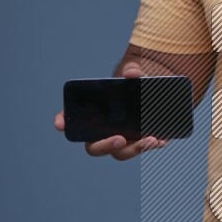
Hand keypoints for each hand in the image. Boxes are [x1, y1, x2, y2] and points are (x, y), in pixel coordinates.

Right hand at [54, 61, 169, 159]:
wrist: (157, 88)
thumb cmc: (135, 80)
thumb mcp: (134, 71)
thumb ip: (132, 70)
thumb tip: (132, 73)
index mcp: (93, 112)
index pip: (71, 118)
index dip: (63, 120)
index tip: (61, 124)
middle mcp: (103, 131)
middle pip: (96, 146)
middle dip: (106, 145)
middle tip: (120, 139)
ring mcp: (121, 138)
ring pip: (122, 151)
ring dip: (135, 148)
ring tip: (150, 139)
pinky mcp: (139, 141)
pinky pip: (142, 147)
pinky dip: (151, 145)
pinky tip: (161, 140)